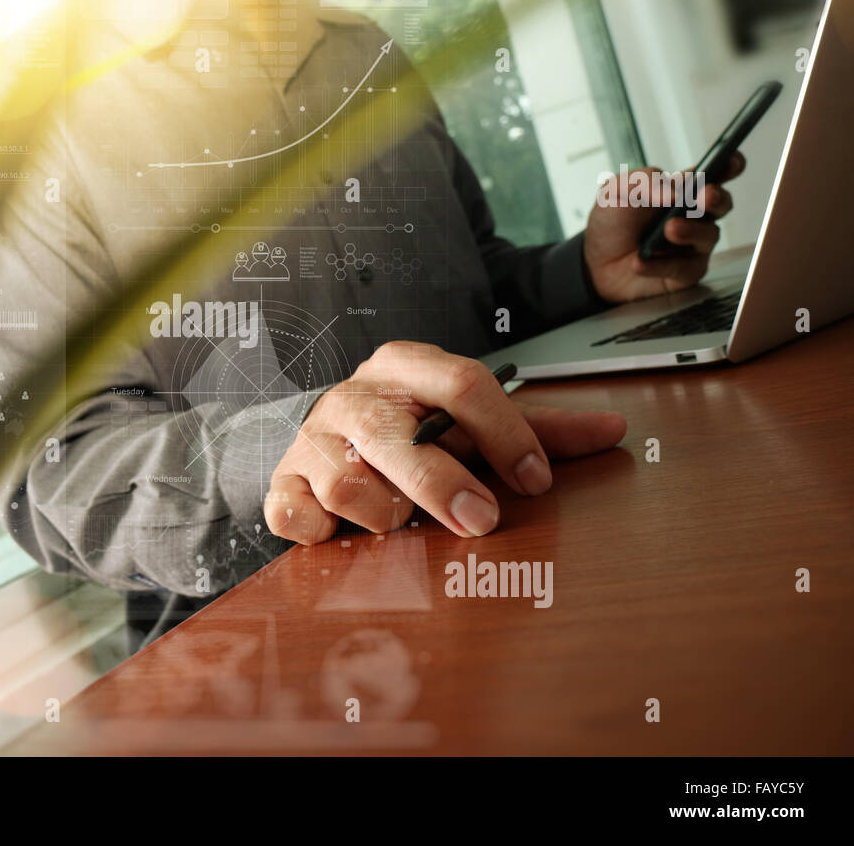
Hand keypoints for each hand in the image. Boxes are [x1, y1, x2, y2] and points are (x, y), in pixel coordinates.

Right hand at [264, 342, 626, 543]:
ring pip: (349, 486)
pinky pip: (294, 514)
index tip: (536, 480)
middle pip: (398, 437)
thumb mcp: (471, 421)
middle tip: (482, 520)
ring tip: (400, 516)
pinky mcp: (283, 481)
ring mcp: (313, 439)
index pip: (462, 383)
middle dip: (444, 485)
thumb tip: (615, 430)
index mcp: (407, 366)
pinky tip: (342, 532)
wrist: (327, 436)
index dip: (506, 434)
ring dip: (386, 514)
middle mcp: (355, 396)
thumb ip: (537, 429)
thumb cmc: (412, 428)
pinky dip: (320, 531)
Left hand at [583, 154, 743, 303]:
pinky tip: (639, 262)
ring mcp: (693, 244)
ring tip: (669, 229)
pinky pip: (684, 268)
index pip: (713, 174)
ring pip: (709, 235)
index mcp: (681, 190)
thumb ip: (644, 182)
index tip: (732, 160)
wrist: (592, 264)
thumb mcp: (616, 192)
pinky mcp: (686, 271)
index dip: (729, 165)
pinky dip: (660, 264)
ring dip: (690, 230)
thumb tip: (676, 191)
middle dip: (716, 198)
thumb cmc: (611, 224)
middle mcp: (694, 216)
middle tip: (705, 196)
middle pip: (721, 204)